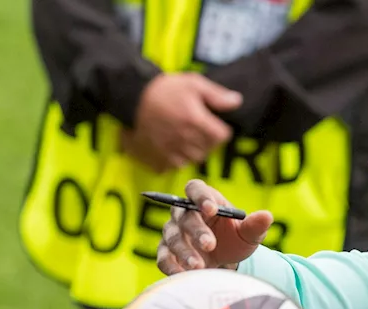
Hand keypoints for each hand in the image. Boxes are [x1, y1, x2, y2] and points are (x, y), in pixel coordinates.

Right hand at [126, 73, 241, 171]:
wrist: (131, 98)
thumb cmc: (163, 89)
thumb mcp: (192, 83)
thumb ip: (216, 95)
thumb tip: (237, 102)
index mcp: (195, 121)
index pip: (222, 136)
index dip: (219, 129)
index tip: (211, 123)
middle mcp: (184, 139)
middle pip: (209, 149)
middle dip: (206, 139)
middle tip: (194, 126)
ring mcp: (171, 151)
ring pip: (194, 158)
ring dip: (192, 149)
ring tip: (182, 134)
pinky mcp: (159, 159)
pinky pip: (176, 165)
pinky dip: (176, 158)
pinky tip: (170, 144)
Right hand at [157, 179, 273, 272]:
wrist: (225, 263)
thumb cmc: (234, 240)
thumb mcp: (248, 234)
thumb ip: (255, 225)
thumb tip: (267, 216)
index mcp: (204, 199)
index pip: (195, 189)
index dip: (201, 197)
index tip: (211, 209)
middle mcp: (184, 212)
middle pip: (184, 216)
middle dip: (197, 231)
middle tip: (210, 245)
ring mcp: (173, 232)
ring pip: (173, 237)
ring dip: (185, 251)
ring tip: (199, 266)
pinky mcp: (166, 252)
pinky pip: (163, 257)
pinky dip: (171, 266)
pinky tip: (183, 274)